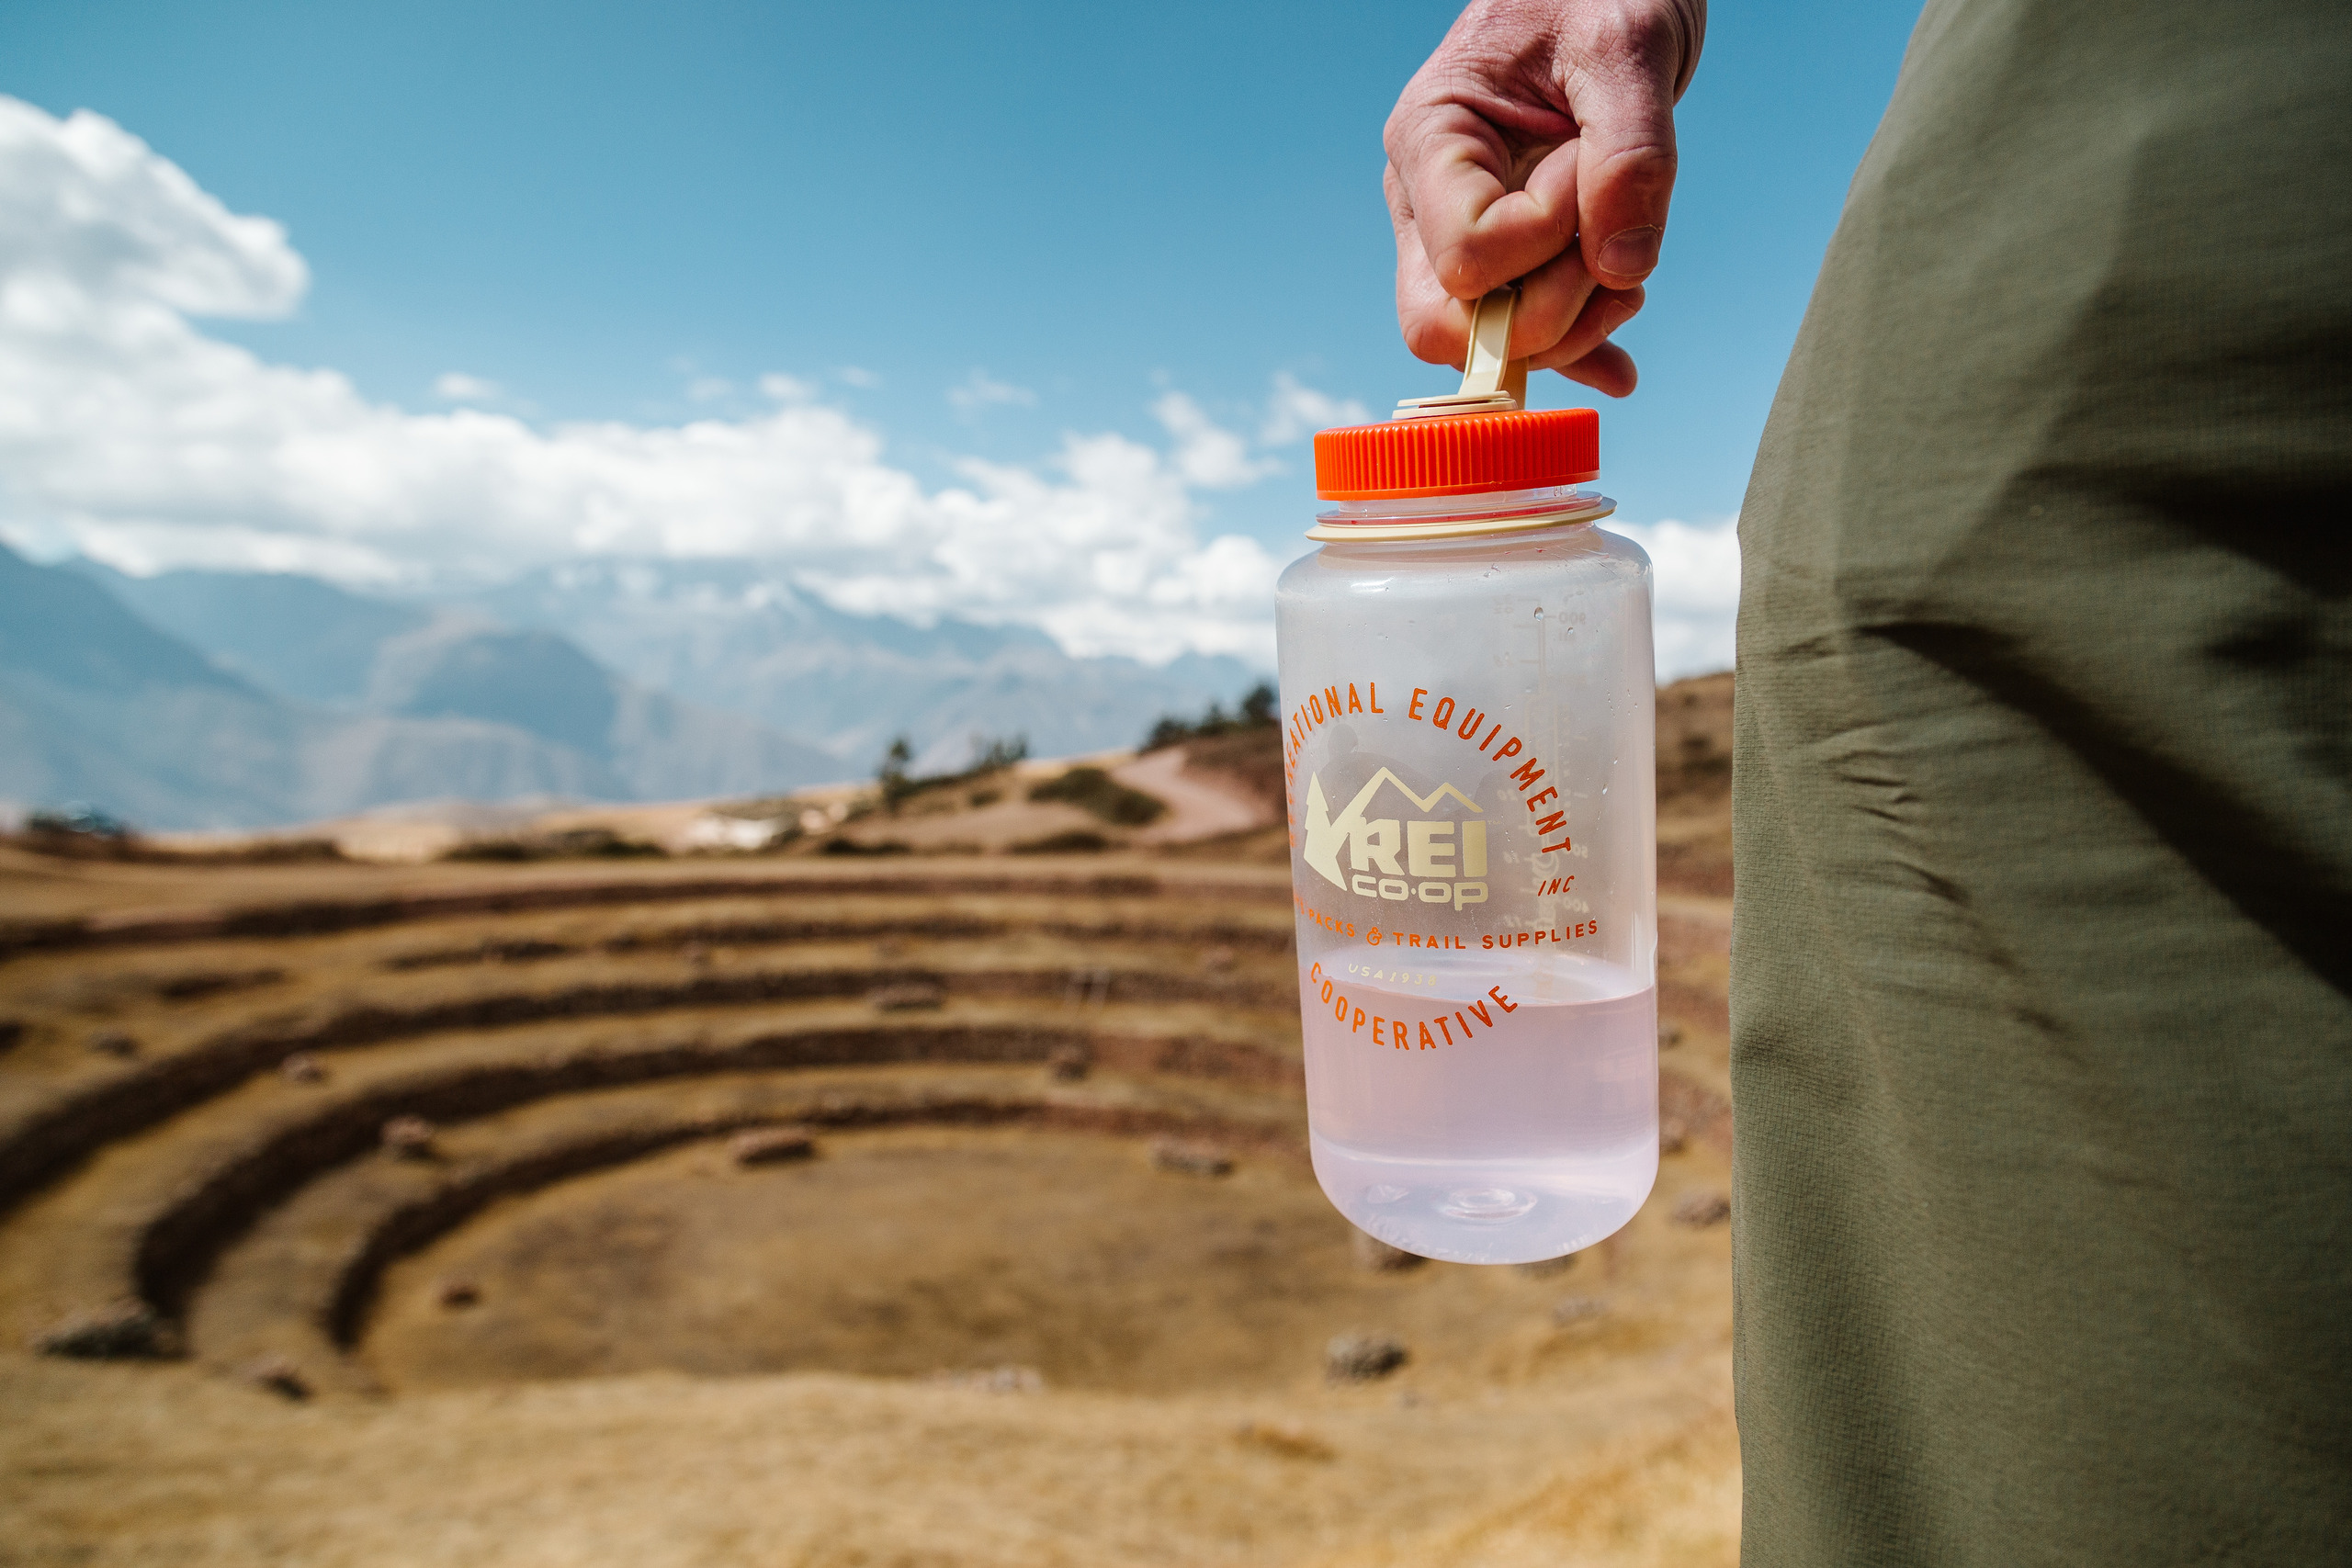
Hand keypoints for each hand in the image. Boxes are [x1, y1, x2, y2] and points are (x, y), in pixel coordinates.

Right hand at [1385, 0, 1704, 395]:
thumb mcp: (1627, 45)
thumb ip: (1630, 152)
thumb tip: (1622, 267)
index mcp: (1430, 140)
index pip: (1467, 258)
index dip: (1545, 241)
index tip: (1587, 170)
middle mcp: (1428, 200)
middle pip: (1449, 327)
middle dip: (1546, 312)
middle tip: (1609, 244)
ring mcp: (1460, 234)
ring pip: (1488, 344)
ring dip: (1575, 326)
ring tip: (1631, 264)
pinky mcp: (1506, 256)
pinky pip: (1522, 337)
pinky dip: (1575, 355)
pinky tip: (1621, 365)